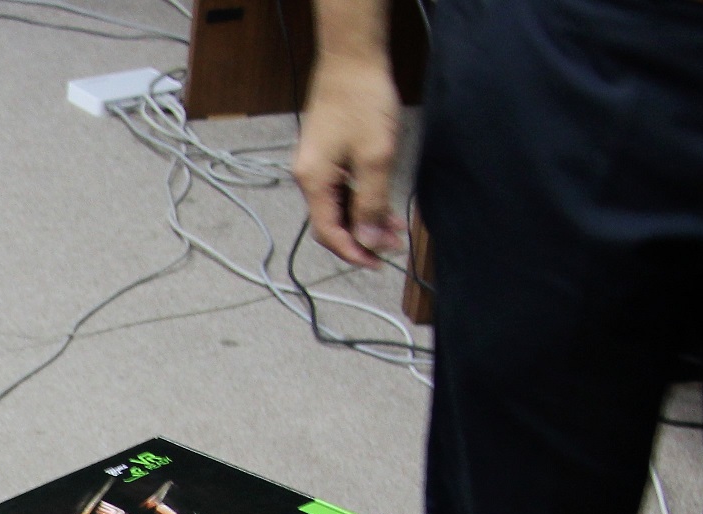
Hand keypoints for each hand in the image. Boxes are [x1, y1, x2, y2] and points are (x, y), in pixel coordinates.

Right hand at [294, 55, 403, 266]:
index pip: (328, 232)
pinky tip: (382, 203)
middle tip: (392, 246)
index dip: (353, 252)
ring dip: (365, 220)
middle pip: (332, 222)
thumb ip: (370, 203)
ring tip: (394, 227)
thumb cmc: (362, 102)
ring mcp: (316, 166)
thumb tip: (365, 241)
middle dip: (362, 238)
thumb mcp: (374, 158)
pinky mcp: (326, 155)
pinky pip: (342, 189)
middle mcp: (308, 178)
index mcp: (313, 182)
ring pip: (339, 206)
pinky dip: (362, 201)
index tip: (377, 263)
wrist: (352, 61)